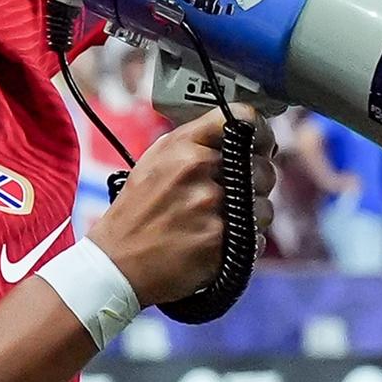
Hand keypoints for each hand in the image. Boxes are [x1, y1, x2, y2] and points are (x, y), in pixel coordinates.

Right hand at [90, 109, 278, 307]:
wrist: (117, 263)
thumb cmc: (137, 212)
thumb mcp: (156, 161)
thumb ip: (196, 143)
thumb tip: (240, 134)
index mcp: (184, 146)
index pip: (243, 118)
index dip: (261, 132)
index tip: (263, 145)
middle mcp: (199, 169)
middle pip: (263, 166)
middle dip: (256, 182)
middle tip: (233, 197)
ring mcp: (211, 206)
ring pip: (264, 206)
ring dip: (251, 218)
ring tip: (219, 224)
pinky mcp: (221, 240)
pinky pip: (257, 238)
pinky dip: (245, 243)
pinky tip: (217, 244)